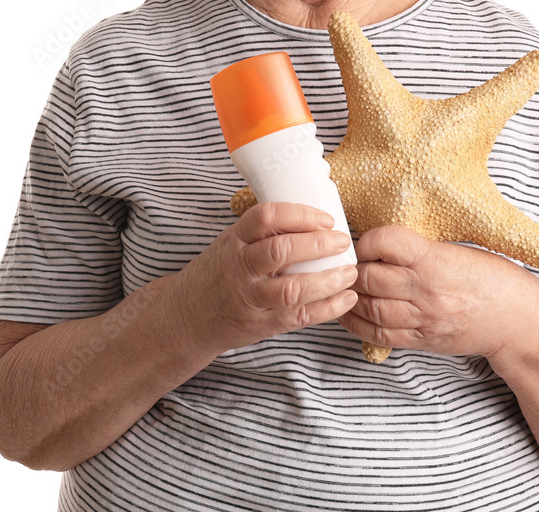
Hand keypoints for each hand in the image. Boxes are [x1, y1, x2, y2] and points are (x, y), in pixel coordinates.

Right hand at [173, 201, 357, 354]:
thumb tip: (312, 214)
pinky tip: (347, 298)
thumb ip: (263, 232)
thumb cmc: (220, 272)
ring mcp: (250, 298)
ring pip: (292, 289)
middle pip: (281, 251)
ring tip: (350, 272)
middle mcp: (240, 268)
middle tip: (343, 241)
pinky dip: (328, 308)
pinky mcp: (262, 324)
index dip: (299, 215)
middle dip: (318, 245)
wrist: (188, 317)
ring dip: (327, 280)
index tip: (325, 218)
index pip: (265, 217)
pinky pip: (299, 317)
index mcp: (234, 240)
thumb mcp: (232, 242)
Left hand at [337, 226, 525, 357]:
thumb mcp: (459, 250)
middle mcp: (426, 290)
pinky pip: (380, 335)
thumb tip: (383, 242)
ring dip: (350, 296)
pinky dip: (357, 324)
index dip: (367, 239)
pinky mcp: (422, 340)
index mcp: (435, 259)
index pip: (386, 241)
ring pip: (370, 307)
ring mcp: (423, 318)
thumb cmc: (493, 279)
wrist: (518, 321)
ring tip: (344, 286)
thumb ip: (422, 247)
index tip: (364, 240)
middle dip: (352, 269)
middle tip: (347, 263)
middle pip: (370, 277)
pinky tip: (348, 312)